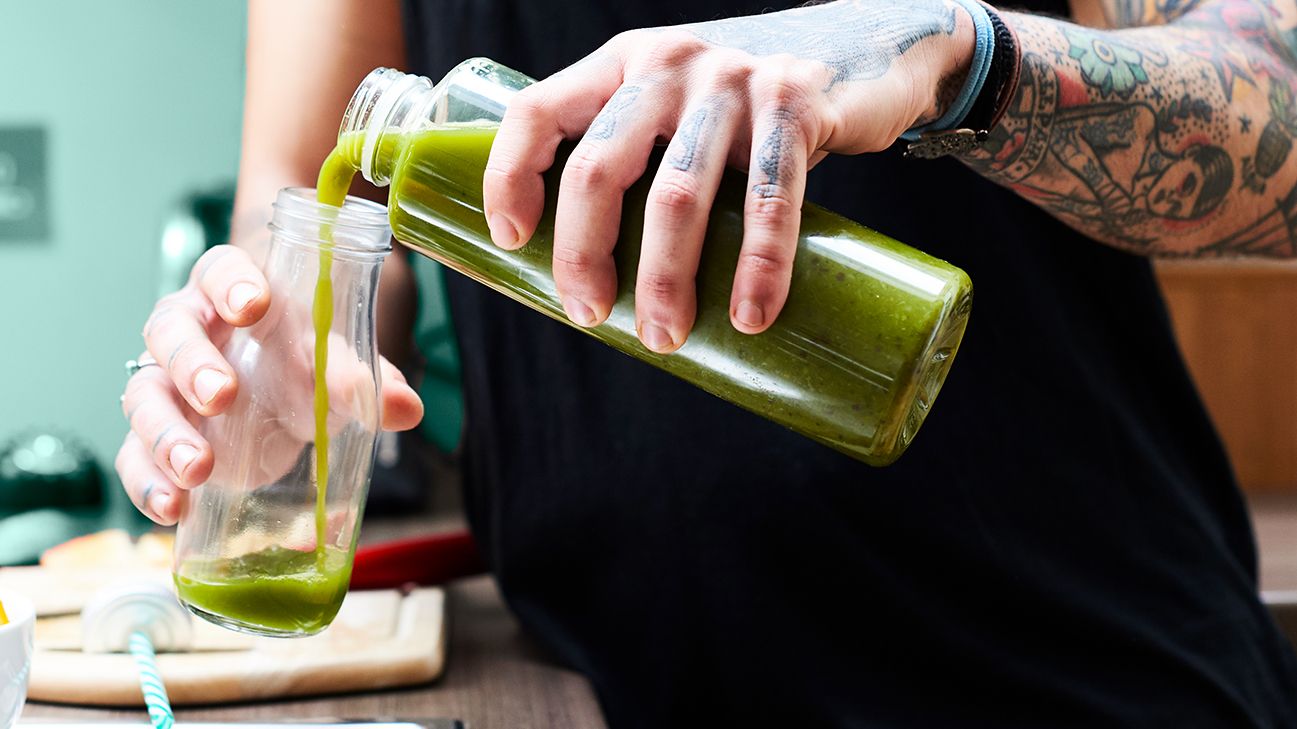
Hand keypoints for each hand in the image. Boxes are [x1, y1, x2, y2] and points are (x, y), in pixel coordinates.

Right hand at [115, 245, 423, 525]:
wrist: (278, 404)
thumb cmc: (303, 366)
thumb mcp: (337, 369)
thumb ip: (366, 381)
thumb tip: (406, 408)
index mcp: (234, 295)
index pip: (220, 271)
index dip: (231, 284)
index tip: (254, 306)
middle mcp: (189, 333)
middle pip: (171, 332)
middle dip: (192, 363)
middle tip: (222, 394)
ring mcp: (165, 387)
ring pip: (145, 397)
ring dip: (166, 433)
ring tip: (198, 468)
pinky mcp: (154, 441)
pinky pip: (134, 458)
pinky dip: (148, 483)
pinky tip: (174, 508)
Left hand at [483, 0, 973, 351]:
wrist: (863, 49)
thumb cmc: (748, 106)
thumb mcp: (678, 104)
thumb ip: (638, 154)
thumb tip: (591, 271)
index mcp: (621, 63)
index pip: (537, 112)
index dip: (512, 178)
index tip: (510, 242)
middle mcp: (668, 64)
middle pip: (598, 167)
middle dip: (584, 254)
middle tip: (591, 314)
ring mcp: (732, 80)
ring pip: (676, 193)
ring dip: (665, 278)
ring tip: (666, 336)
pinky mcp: (795, 106)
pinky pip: (767, 199)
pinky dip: (758, 266)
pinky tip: (749, 314)